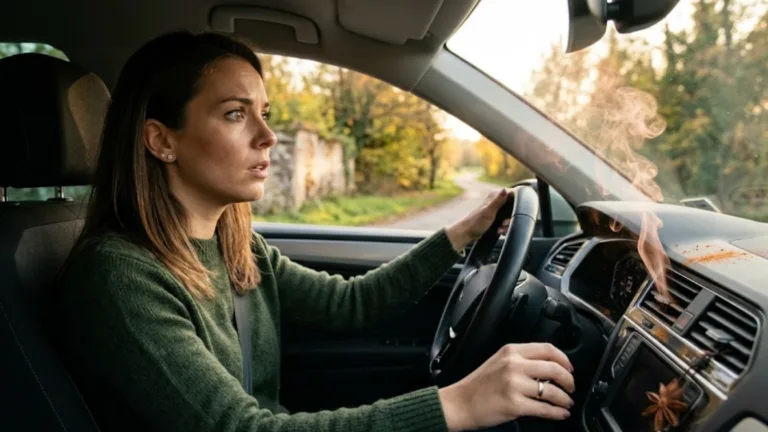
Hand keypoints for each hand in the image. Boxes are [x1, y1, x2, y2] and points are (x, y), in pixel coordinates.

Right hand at [438, 343, 574, 430]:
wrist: (460, 402)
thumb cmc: (479, 385)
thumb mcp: (499, 361)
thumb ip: (522, 360)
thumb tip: (550, 367)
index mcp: (511, 351)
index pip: (547, 349)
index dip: (564, 359)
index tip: (569, 368)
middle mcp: (514, 365)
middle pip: (554, 368)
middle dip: (569, 380)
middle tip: (571, 387)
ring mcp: (514, 385)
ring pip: (552, 390)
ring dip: (565, 399)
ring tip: (567, 403)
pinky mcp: (514, 404)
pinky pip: (544, 408)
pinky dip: (557, 412)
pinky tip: (560, 413)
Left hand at [446, 188, 511, 251]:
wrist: (467, 234)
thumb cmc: (475, 222)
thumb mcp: (488, 211)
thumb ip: (498, 201)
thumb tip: (505, 190)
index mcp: (495, 196)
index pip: (513, 196)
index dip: (516, 206)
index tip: (511, 214)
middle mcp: (496, 201)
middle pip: (512, 208)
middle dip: (510, 219)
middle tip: (504, 224)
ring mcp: (496, 210)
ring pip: (509, 216)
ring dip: (507, 225)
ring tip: (501, 229)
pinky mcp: (496, 219)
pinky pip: (505, 223)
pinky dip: (504, 228)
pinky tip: (500, 231)